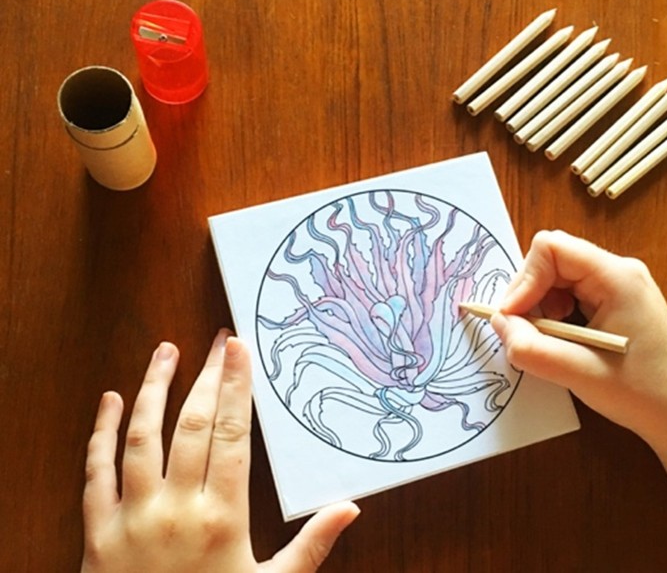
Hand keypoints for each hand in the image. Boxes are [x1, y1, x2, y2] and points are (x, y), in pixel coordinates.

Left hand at [81, 329, 359, 572]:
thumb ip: (310, 546)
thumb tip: (350, 508)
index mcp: (222, 518)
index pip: (232, 435)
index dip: (237, 387)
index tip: (239, 351)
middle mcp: (176, 509)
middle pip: (192, 426)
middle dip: (207, 377)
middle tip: (217, 341)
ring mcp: (132, 517)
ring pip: (141, 437)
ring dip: (153, 389)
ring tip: (166, 352)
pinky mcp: (97, 531)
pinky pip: (94, 472)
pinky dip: (100, 433)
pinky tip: (111, 400)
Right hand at [491, 230, 666, 445]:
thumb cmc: (641, 394)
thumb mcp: (577, 373)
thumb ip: (530, 348)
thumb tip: (498, 323)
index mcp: (617, 277)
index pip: (552, 248)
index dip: (524, 279)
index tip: (512, 317)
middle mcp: (620, 271)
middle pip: (553, 260)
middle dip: (530, 295)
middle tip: (526, 334)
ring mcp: (621, 286)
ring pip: (559, 278)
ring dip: (542, 307)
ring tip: (550, 342)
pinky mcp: (617, 302)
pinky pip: (572, 294)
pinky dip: (556, 316)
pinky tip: (565, 343)